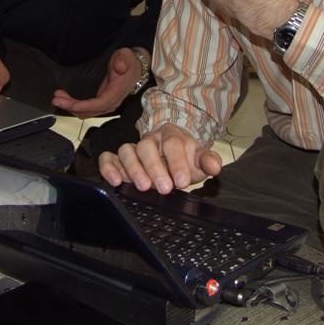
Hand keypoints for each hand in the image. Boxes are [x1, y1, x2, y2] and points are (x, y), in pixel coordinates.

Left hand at [51, 47, 141, 117]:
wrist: (135, 66)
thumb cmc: (129, 62)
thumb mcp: (126, 56)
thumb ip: (123, 61)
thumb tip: (120, 67)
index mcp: (116, 92)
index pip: (99, 104)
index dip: (83, 106)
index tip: (70, 104)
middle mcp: (112, 101)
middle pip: (90, 111)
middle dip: (71, 107)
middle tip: (56, 99)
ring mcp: (106, 103)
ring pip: (87, 111)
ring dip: (71, 107)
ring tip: (57, 98)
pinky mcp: (102, 102)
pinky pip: (87, 108)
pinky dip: (75, 106)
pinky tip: (66, 99)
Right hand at [98, 124, 221, 194]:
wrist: (171, 158)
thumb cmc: (184, 160)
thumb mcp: (198, 160)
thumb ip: (207, 161)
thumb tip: (215, 166)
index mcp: (171, 136)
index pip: (172, 143)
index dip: (177, 162)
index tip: (182, 181)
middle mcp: (150, 140)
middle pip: (147, 146)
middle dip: (155, 167)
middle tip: (164, 188)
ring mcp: (133, 149)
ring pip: (127, 151)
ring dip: (134, 169)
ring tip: (143, 187)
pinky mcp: (118, 160)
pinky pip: (108, 158)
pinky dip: (108, 167)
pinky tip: (115, 181)